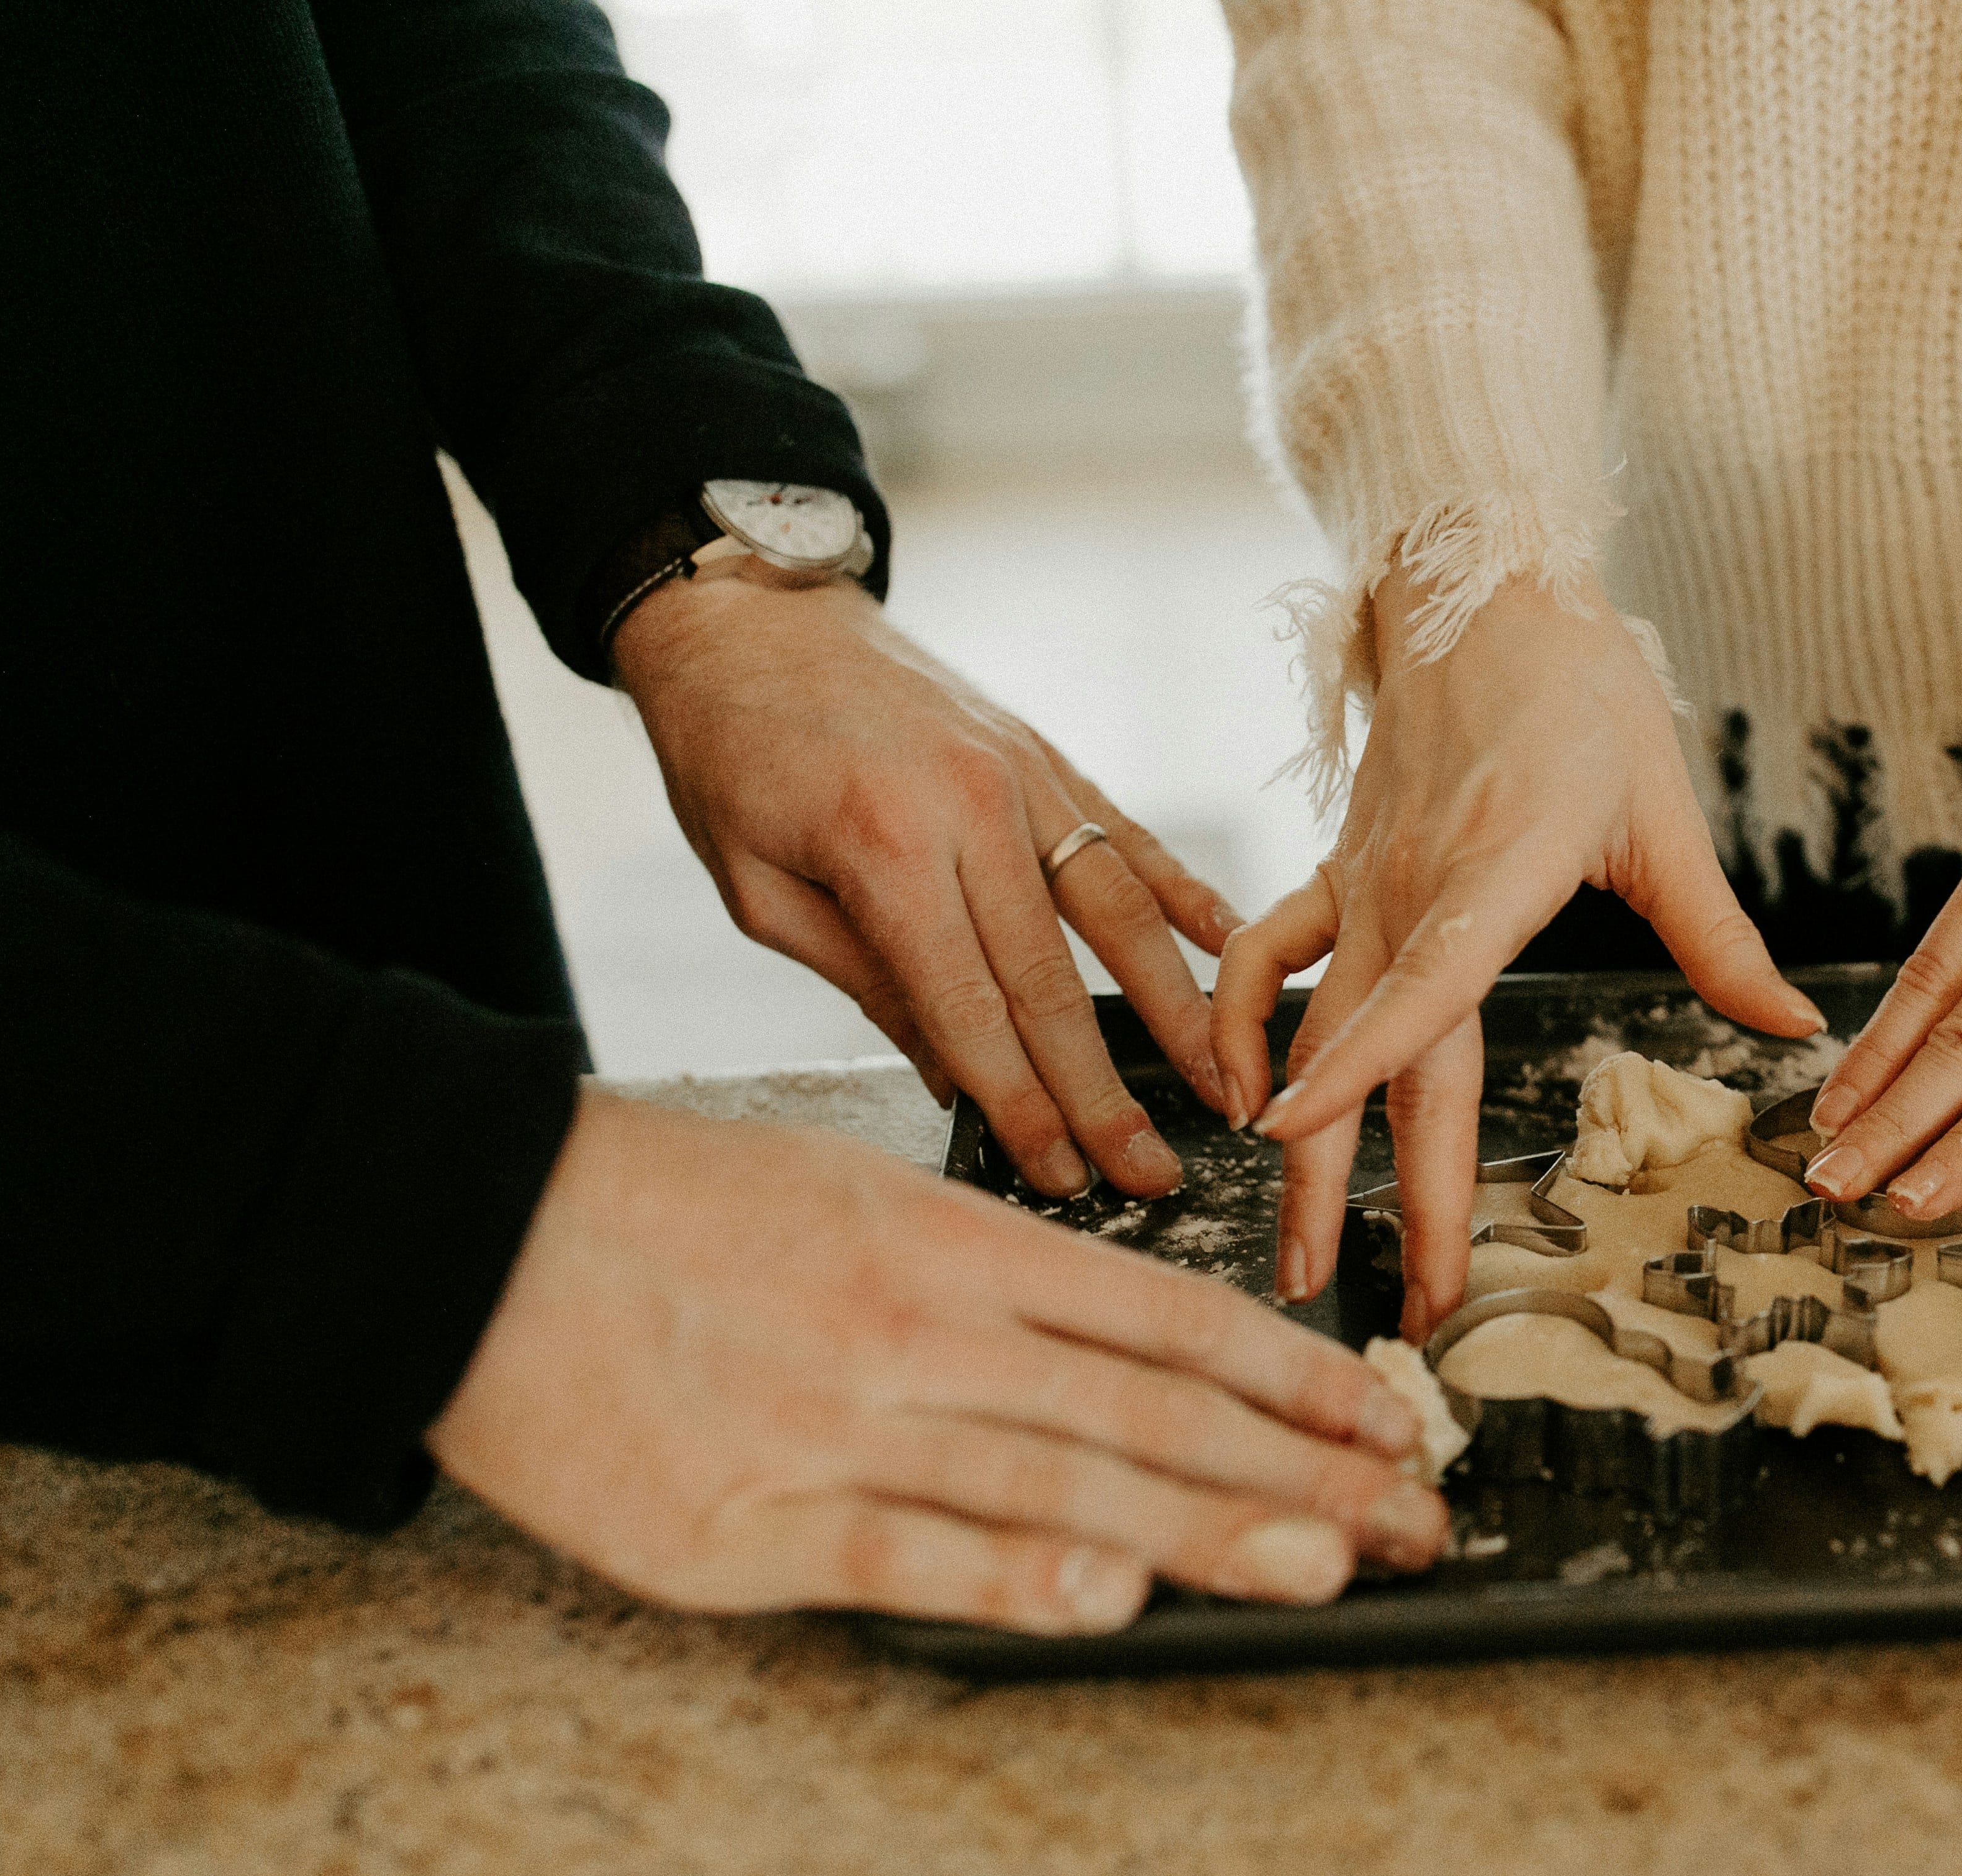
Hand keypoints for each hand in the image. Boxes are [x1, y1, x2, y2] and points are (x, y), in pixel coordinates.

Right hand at [429, 1092, 1446, 1632]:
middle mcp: (924, 1329)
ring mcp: (842, 1423)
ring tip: (1331, 1559)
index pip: (1167, 1319)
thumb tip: (1118, 1350)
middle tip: (1419, 1514)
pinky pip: (901, 1550)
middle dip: (1300, 1468)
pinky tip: (1107, 1598)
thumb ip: (987, 1272)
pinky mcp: (748, 1518)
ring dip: (1204, 1526)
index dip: (1293, 1377)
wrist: (479, 1224)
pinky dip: (1009, 1572)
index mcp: (954, 1243)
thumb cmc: (677, 1209)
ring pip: (1057, 1477)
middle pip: (1149, 1408)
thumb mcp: (854, 1192)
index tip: (1390, 1420)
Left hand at [616, 570, 1237, 1200]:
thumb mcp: (758, 888)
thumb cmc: (729, 754)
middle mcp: (972, 808)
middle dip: (1107, 1090)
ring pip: (1120, 910)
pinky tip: (1232, 949)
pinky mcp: (1045, 753)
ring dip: (1178, 1009)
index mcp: (884, 848)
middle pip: (1057, 978)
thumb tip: (953, 1076)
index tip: (1064, 1175)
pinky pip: (1130, 835)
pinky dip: (1186, 895)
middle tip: (1155, 1172)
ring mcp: (1022, 774)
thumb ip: (863, 981)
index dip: (1023, 1103)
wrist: (749, 613)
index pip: (972, 1009)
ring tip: (1223, 1082)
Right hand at [1215, 570, 1821, 1339]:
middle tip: (1368, 1302)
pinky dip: (1242, 1028)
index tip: (1295, 1137)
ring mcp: (1364, 885)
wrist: (1481, 583)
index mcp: (1496, 872)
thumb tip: (1797, 1030)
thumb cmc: (1582, 690)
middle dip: (1365, 1189)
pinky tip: (1240, 1100)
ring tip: (1298, 1250)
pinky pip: (1268, 959)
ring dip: (1301, 1145)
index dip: (1358, 1066)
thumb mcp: (1666, 810)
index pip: (1422, 988)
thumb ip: (1719, 935)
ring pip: (1311, 1031)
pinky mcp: (1342, 872)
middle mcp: (1410, 889)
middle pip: (1376, 1056)